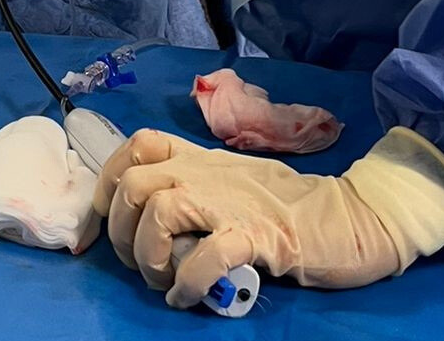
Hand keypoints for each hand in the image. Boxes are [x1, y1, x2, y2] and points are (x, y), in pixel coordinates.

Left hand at [91, 130, 402, 307]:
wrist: (343, 219)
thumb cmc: (284, 207)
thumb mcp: (226, 183)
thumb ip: (189, 190)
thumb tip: (144, 223)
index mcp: (198, 157)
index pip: (134, 146)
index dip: (105, 189)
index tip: (100, 233)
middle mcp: (205, 171)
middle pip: (133, 182)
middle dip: (120, 231)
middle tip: (141, 264)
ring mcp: (229, 200)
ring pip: (159, 212)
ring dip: (150, 256)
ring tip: (166, 281)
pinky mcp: (255, 234)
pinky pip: (206, 254)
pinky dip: (186, 281)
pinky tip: (186, 297)